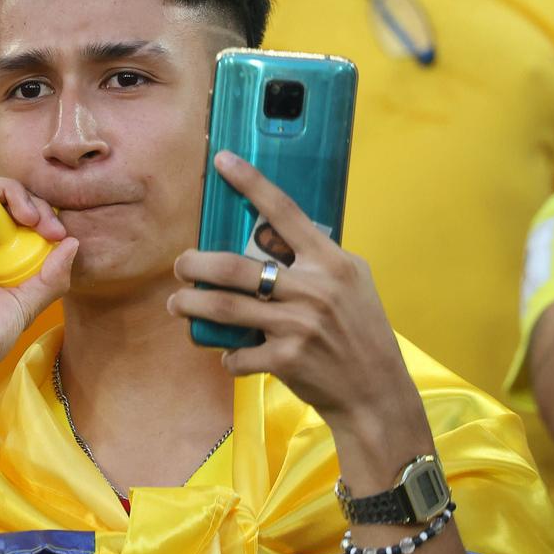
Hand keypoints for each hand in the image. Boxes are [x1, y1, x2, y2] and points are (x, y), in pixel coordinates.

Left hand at [168, 151, 421, 435]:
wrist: (377, 392)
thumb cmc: (361, 332)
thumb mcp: (351, 283)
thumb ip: (316, 258)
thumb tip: (269, 232)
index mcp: (331, 262)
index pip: (286, 212)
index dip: (252, 183)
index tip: (223, 160)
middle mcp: (314, 289)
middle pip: (233, 266)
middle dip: (194, 263)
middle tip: (180, 265)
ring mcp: (298, 325)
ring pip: (224, 307)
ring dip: (191, 304)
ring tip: (177, 302)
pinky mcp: (287, 359)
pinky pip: (237, 353)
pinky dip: (226, 354)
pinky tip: (226, 352)